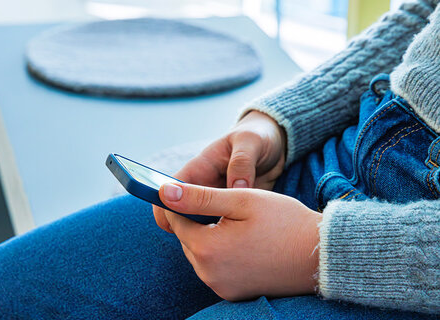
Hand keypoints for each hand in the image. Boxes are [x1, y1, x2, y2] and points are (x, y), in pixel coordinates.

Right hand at [154, 111, 285, 232]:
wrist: (277, 146)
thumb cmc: (259, 138)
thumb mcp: (251, 142)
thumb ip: (242, 162)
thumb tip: (236, 188)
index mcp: (201, 167)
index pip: (173, 188)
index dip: (166, 204)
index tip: (170, 222)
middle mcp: (205, 187)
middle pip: (184, 211)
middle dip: (187, 227)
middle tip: (208, 237)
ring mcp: (219, 202)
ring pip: (203, 224)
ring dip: (209, 234)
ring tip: (229, 239)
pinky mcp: (233, 213)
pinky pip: (224, 229)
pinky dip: (228, 237)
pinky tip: (243, 241)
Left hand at [158, 182, 321, 300]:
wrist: (321, 255)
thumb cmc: (283, 221)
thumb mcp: (240, 200)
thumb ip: (199, 196)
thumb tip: (163, 192)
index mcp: (207, 248)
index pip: (176, 220)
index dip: (182, 203)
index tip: (194, 192)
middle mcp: (208, 273)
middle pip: (187, 238)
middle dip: (197, 221)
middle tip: (223, 206)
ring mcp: (221, 287)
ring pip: (199, 253)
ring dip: (208, 237)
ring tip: (235, 223)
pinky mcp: (233, 294)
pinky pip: (214, 268)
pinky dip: (220, 254)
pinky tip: (241, 241)